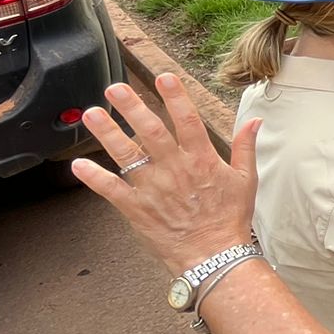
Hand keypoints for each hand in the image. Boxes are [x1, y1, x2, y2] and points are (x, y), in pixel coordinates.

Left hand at [72, 76, 259, 275]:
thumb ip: (245, 147)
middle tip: (115, 89)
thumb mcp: (247, 179)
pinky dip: (93, 177)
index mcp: (202, 159)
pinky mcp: (137, 208)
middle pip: (150, 130)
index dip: (175, 96)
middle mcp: (175, 169)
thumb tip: (254, 120)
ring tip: (92, 114)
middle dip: (131, 107)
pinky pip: (111, 189)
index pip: (187, 119)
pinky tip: (79, 164)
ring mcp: (153, 188)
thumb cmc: (230, 219)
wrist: (214, 256)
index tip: (164, 77)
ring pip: (127, 155)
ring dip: (107, 133)